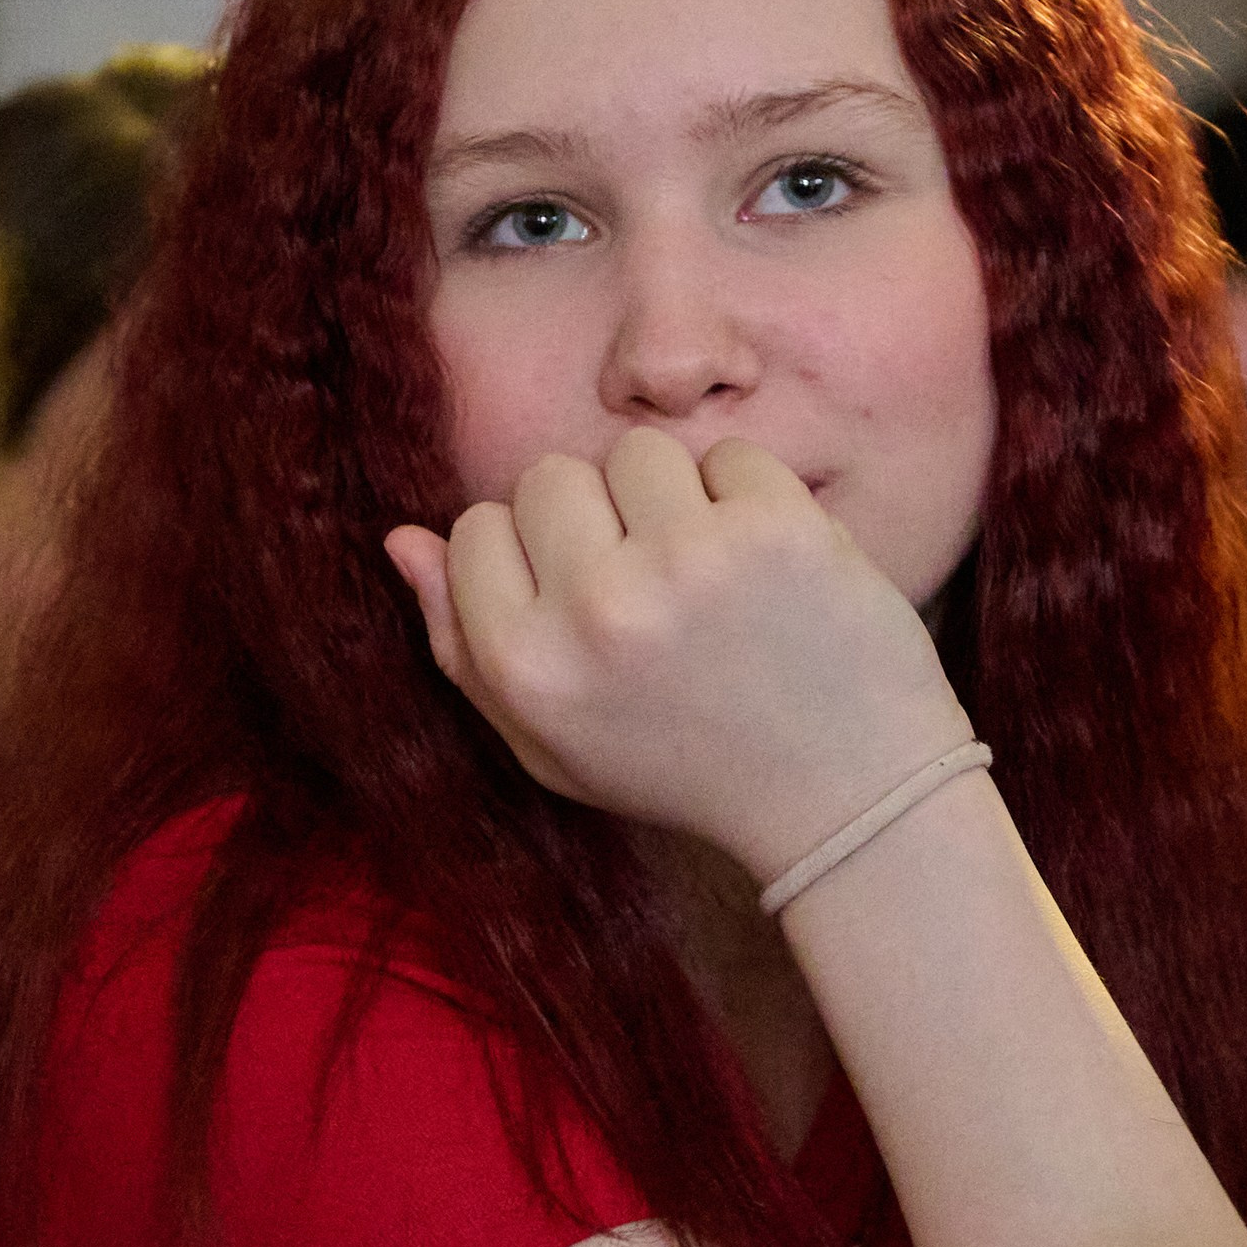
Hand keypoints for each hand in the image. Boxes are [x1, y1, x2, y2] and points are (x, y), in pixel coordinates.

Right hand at [385, 431, 970, 880]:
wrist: (844, 795)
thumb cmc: (685, 769)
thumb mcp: (550, 743)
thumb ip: (463, 648)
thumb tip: (402, 540)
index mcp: (527, 668)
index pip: (474, 530)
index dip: (528, 558)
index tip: (581, 603)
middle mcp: (595, 610)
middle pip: (547, 477)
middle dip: (593, 517)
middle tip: (650, 587)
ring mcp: (687, 561)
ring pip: (635, 451)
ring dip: (670, 497)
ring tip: (708, 572)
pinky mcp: (774, 529)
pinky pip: (730, 455)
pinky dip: (749, 498)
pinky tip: (767, 566)